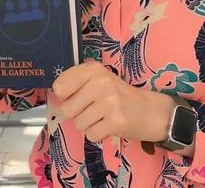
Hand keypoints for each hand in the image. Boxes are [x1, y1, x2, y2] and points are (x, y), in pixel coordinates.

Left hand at [52, 60, 173, 143]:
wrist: (149, 110)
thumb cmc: (119, 95)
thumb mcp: (99, 79)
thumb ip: (77, 82)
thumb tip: (56, 92)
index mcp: (94, 69)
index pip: (60, 85)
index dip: (65, 96)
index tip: (77, 96)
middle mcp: (101, 82)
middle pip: (67, 109)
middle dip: (77, 114)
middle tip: (94, 109)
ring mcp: (109, 102)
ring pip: (79, 123)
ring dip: (89, 124)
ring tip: (103, 116)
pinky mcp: (116, 121)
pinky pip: (91, 135)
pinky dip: (98, 134)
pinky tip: (109, 125)